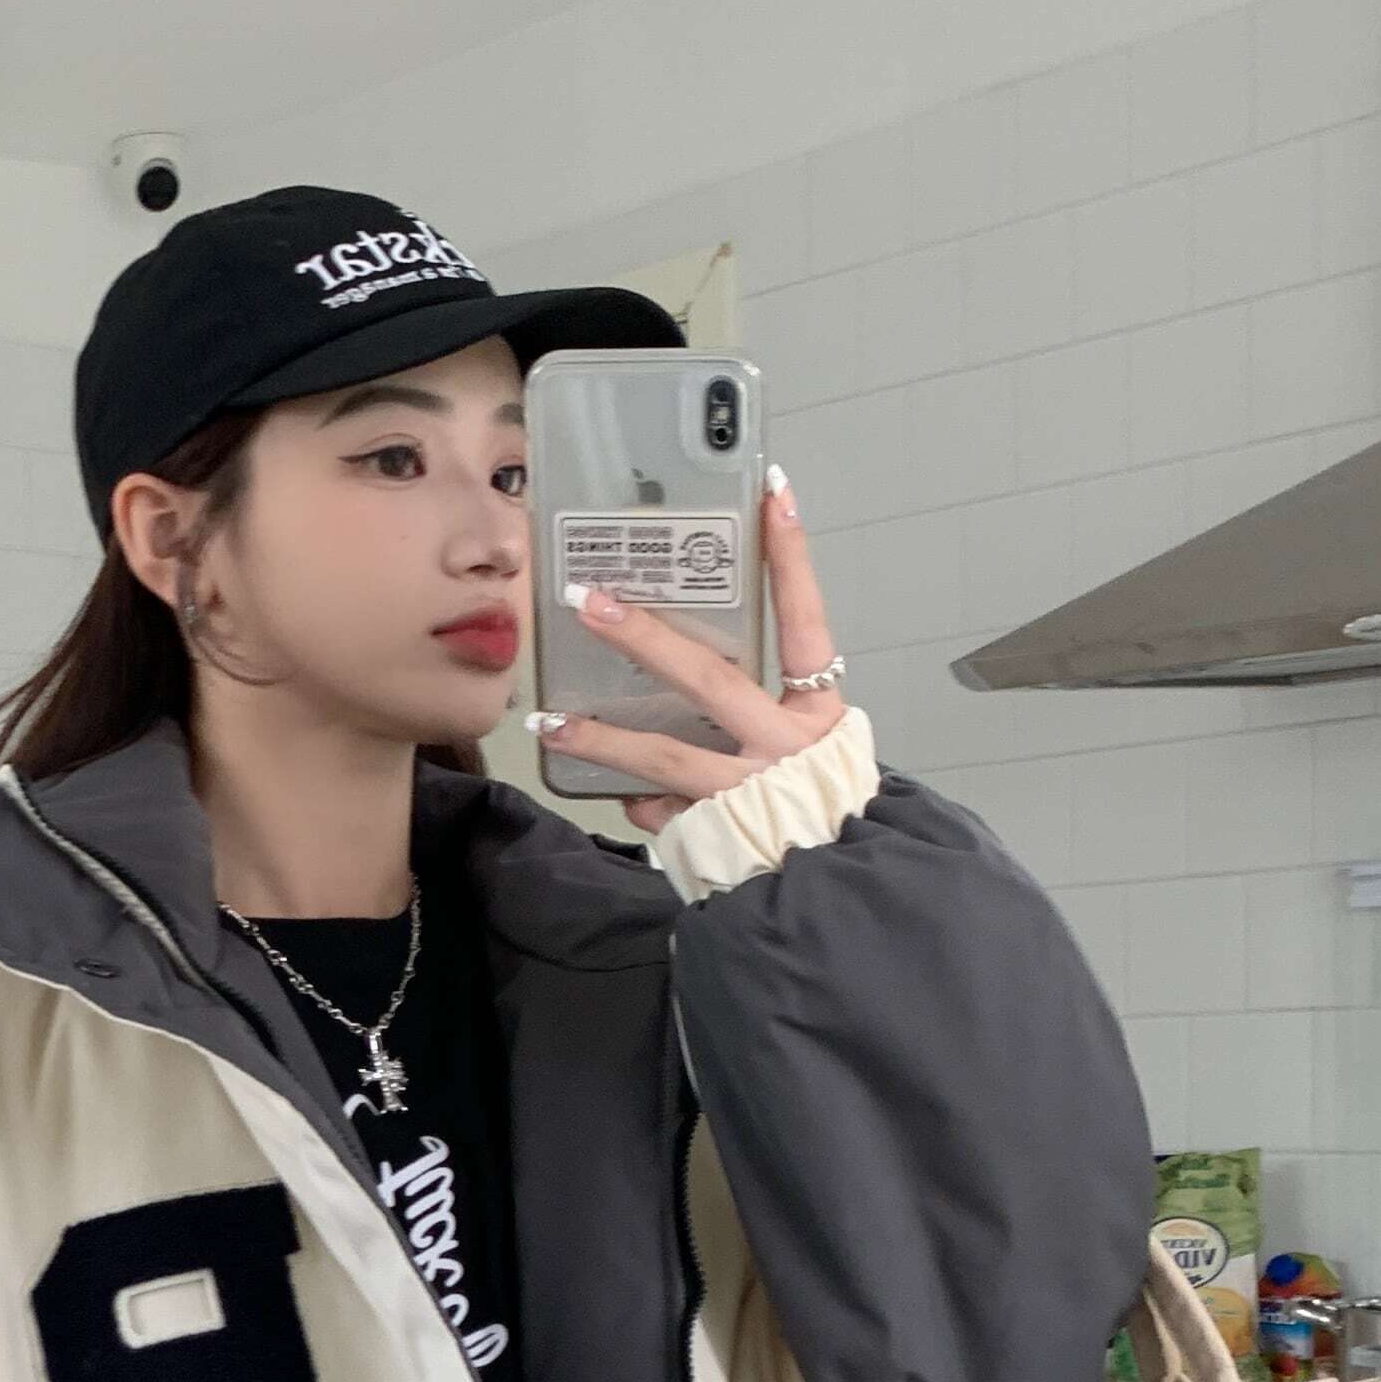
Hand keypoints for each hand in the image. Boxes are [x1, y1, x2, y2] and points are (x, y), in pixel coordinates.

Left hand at [531, 472, 843, 833]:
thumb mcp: (812, 746)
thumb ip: (764, 707)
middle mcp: (784, 747)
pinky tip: (615, 793)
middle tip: (591, 600)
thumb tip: (689, 680)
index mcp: (818, 713)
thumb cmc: (818, 807)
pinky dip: (639, 799)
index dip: (791, 559)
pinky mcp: (715, 833)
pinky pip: (662, 808)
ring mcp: (747, 792)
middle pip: (710, 680)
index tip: (771, 492)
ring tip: (549, 722)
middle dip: (645, 638)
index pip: (805, 622)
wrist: (832, 889)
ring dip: (602, 738)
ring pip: (665, 757)